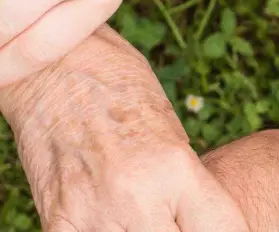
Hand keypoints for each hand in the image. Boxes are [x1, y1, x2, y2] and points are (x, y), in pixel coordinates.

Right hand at [0, 25, 249, 231]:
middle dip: (180, 231)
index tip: (212, 224)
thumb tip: (195, 222)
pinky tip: (104, 216)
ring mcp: (94, 212)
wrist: (55, 64)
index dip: (224, 231)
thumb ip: (184, 184)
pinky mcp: (57, 220)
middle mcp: (138, 194)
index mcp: (176, 164)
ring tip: (137, 213)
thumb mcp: (171, 130)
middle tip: (172, 214)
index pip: (223, 231)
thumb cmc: (122, 85)